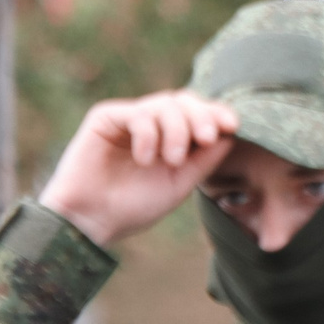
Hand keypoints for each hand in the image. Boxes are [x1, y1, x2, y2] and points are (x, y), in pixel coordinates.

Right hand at [40, 92, 238, 248]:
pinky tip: (145, 158)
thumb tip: (230, 135)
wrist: (90, 222)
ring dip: (177, 130)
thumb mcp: (179, 184)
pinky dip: (148, 134)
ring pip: (165, 104)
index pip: (198, 114)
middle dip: (202, 117)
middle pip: (185, 101)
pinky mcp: (106, 117)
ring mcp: (129, 118)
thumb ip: (204, 160)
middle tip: (206, 139)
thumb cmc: (132, 207)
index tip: (233, 125)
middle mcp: (152, 124)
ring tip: (172, 160)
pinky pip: (137, 113)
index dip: (217, 114)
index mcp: (171, 138)